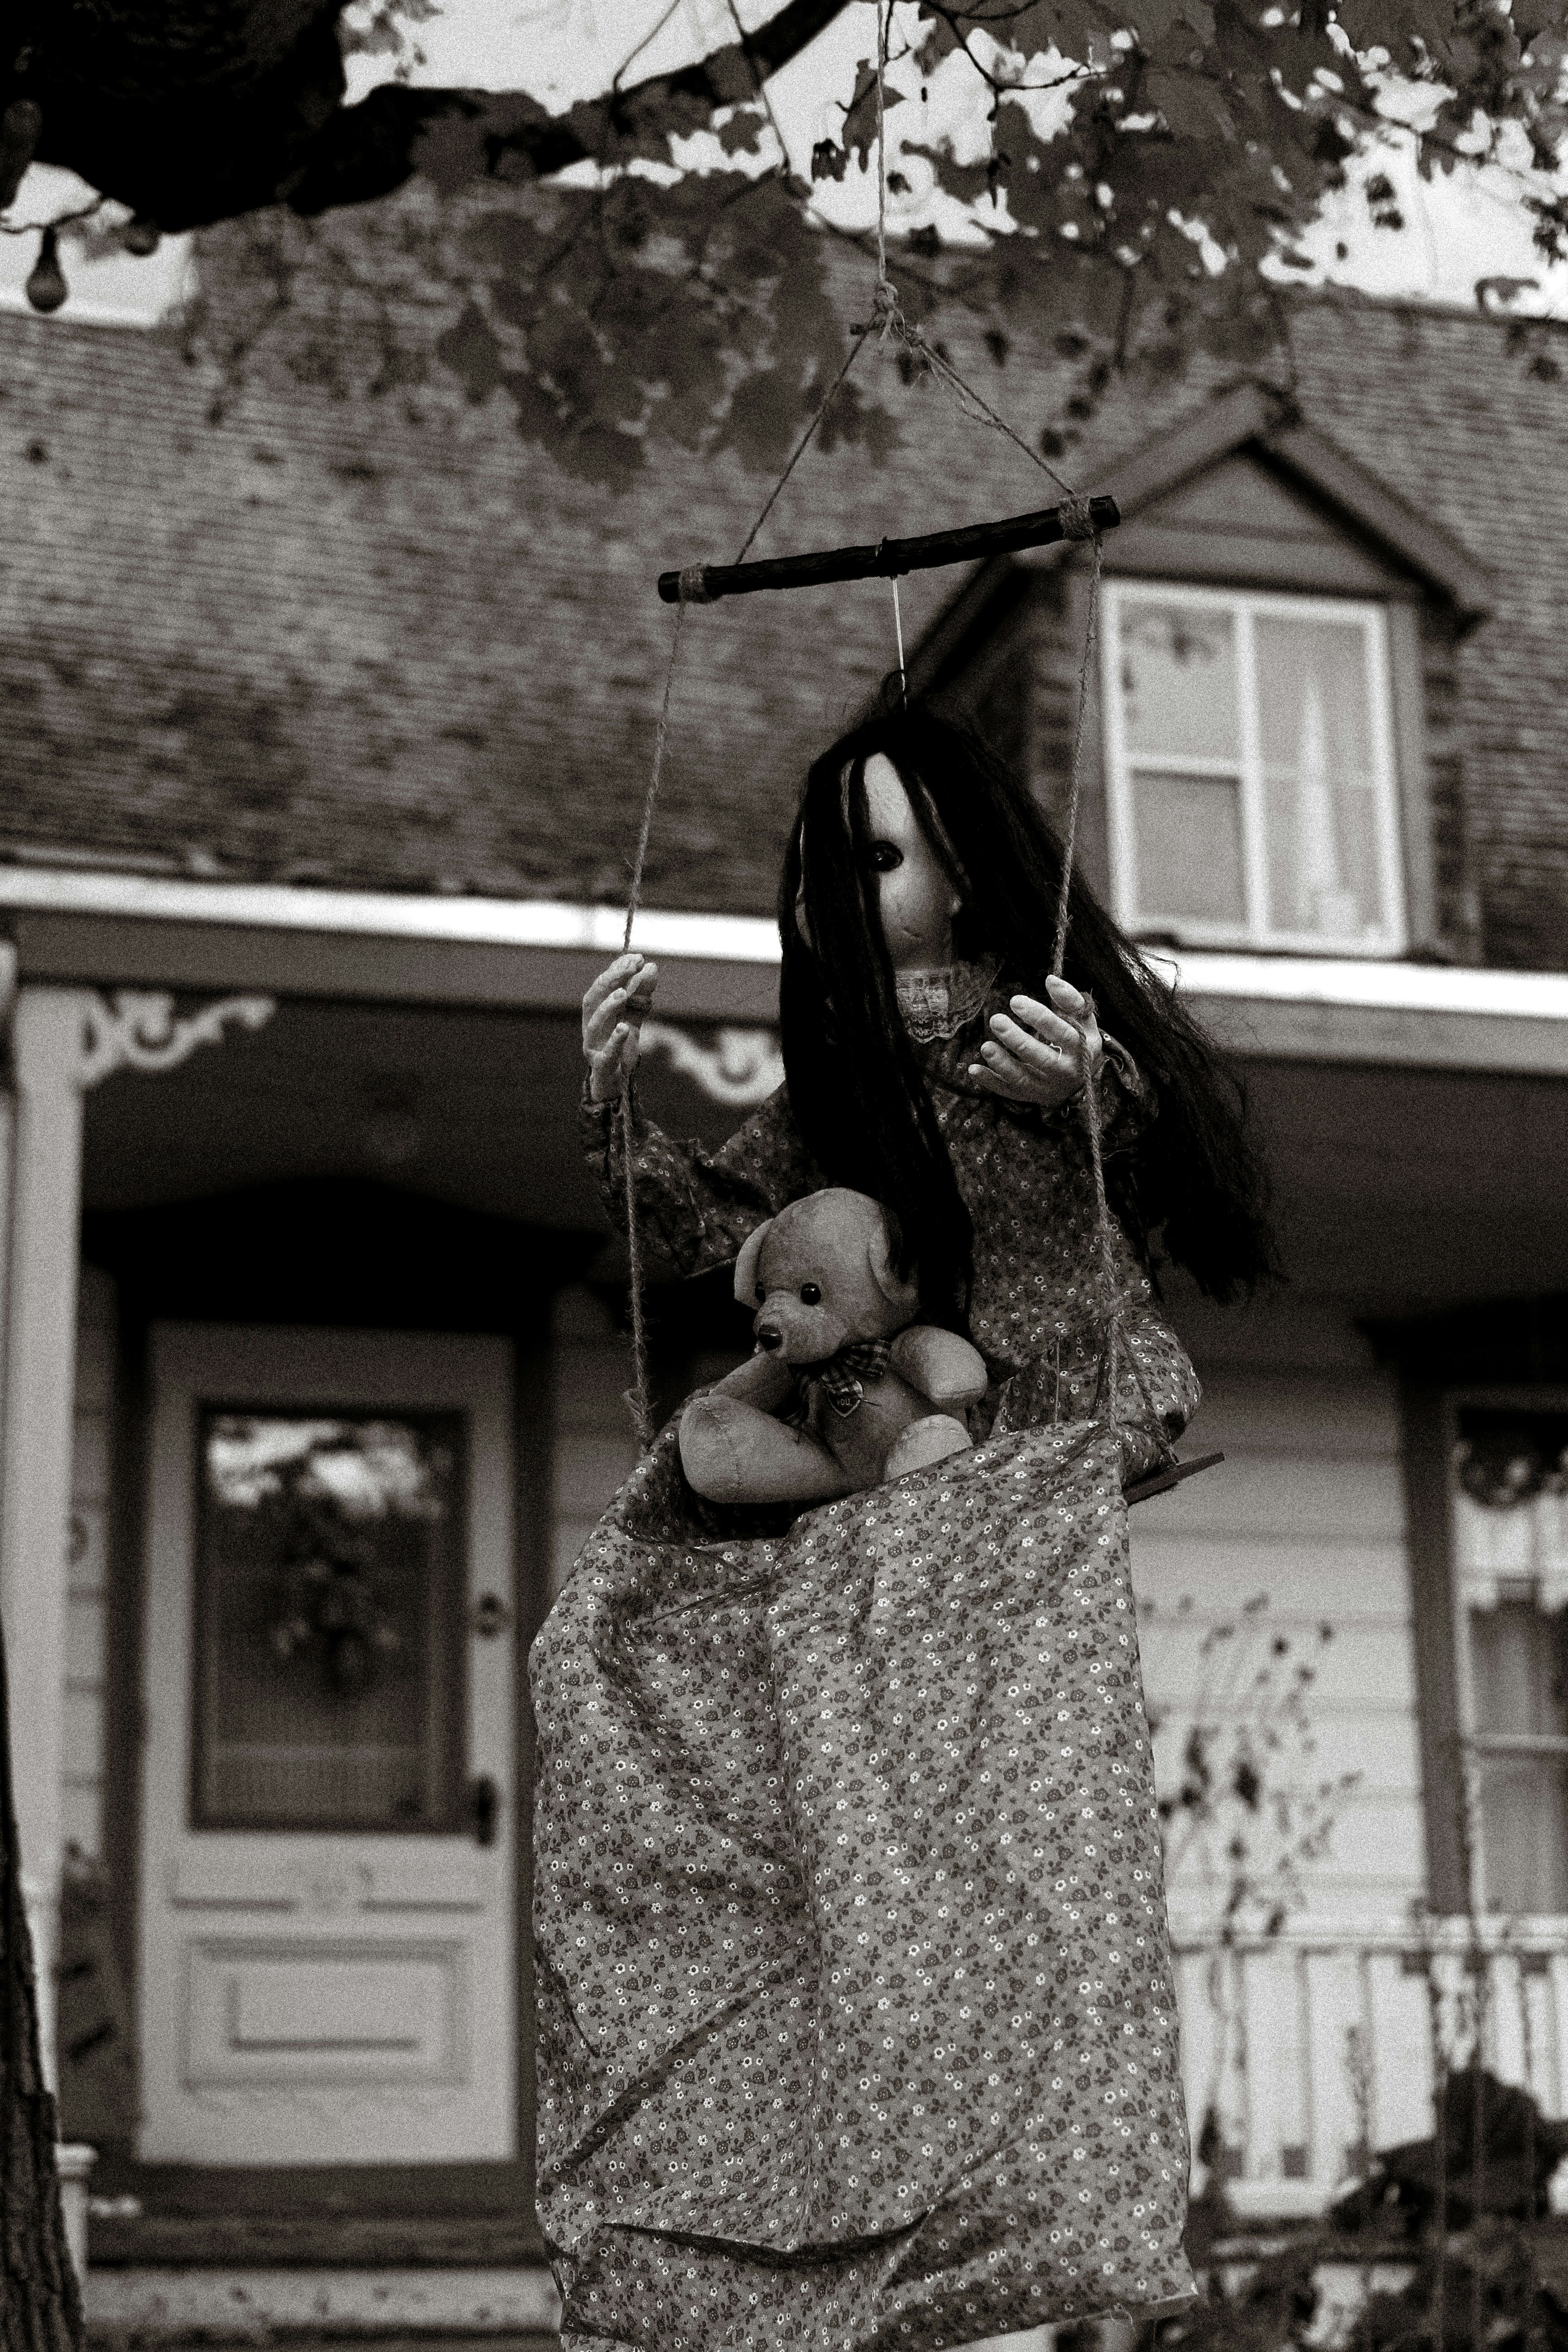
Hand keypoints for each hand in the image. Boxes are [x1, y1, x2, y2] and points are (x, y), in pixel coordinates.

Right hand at [582, 952, 658, 1103]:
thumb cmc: (620, 1047)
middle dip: (610, 980)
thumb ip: (642, 995)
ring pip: (594, 1024)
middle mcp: (590, 1027)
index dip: (616, 970)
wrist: (616, 1084)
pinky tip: (624, 1028)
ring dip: (607, 1007)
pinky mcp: (602, 1065)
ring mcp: (593, 1046)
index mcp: (595, 1013)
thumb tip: (652, 967)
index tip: (636, 958)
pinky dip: (615, 1040)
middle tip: (630, 967)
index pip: (601, 986)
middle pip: (593, 1000)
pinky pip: (606, 1053)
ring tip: (622, 994)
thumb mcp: (634, 1018)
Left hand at [967, 976, 1101, 1108]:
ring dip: (1002, 1064)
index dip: (1039, 1017)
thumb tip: (1050, 979)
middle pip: (1042, 1058)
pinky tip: (973, 1069)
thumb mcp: (1083, 1019)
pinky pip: (1009, 1091)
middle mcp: (1066, 1072)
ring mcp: (1047, 1087)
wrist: (1081, 1078)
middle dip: (1017, 1040)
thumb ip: (1069, 999)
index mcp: (1082, 1049)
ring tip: (985, 1047)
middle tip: (996, 1020)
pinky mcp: (1030, 1095)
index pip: (1062, 1033)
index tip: (1015, 1001)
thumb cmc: (1077, 1039)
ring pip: (1023, 1079)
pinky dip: (990, 1082)